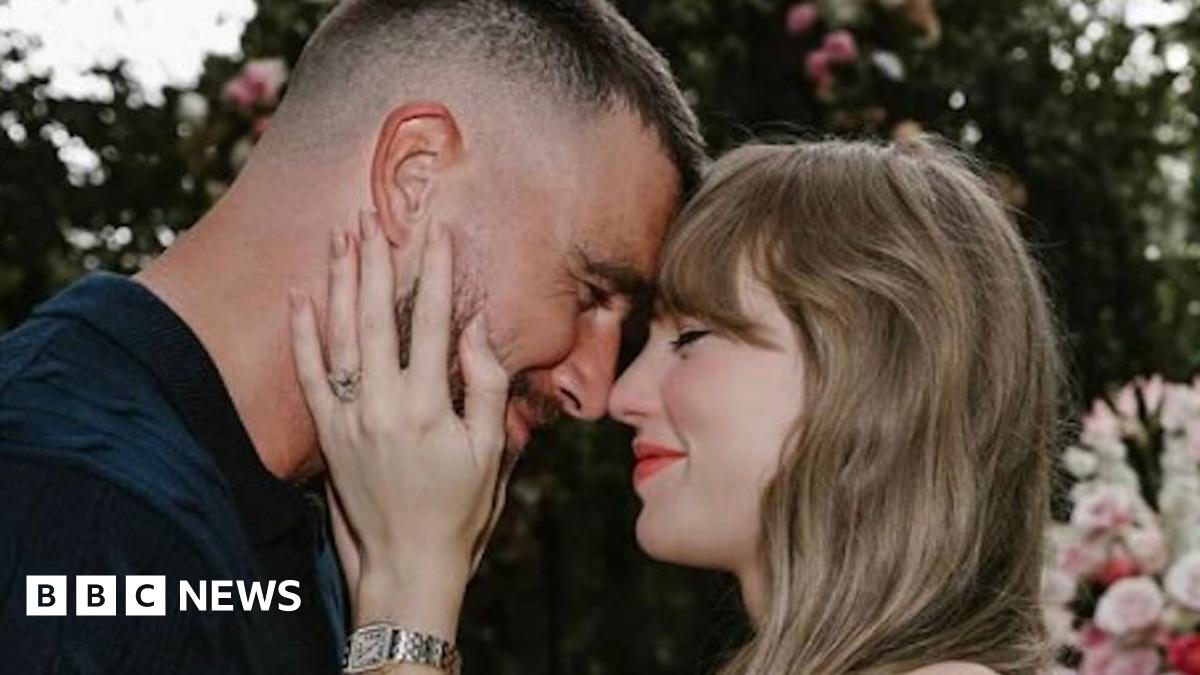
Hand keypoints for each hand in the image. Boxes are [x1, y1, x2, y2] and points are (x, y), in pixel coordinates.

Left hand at [289, 211, 508, 633]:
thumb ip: (484, 385)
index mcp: (429, 407)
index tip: (437, 231)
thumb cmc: (459, 510)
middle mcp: (382, 405)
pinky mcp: (328, 434)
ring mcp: (348, 418)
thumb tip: (475, 327)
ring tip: (341, 236)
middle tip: (372, 216)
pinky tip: (300, 295)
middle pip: (377, 317)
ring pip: (339, 335)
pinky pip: (307, 373)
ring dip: (339, 281)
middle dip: (375, 261)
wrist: (407, 565)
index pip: (434, 323)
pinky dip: (301, 332)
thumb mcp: (489, 451)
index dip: (436, 272)